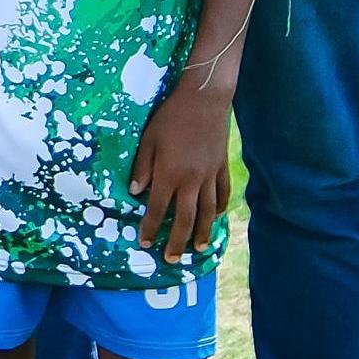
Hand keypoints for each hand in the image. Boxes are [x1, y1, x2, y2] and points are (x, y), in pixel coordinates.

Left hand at [127, 88, 234, 258]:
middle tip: (171, 258)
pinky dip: (219, 208)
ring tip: (198, 249)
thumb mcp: (148, 140)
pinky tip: (216, 218)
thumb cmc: (170, 117)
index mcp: (169, 174)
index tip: (145, 243)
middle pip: (185, 219)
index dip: (151, 228)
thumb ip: (142, 167)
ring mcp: (209, 175)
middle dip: (177, 241)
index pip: (158, 209)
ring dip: (202, 232)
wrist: (204, 99)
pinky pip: (222, 193)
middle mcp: (191, 180)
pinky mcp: (222, 167)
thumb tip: (136, 193)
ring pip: (207, 211)